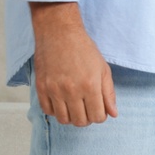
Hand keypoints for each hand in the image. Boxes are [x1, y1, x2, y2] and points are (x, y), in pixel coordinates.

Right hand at [29, 2, 117, 125]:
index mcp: (90, 86)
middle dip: (87, 118)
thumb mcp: (103, 69)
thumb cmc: (83, 49)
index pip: (98, 117)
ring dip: (71, 117)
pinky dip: (56, 111)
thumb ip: (109, 93)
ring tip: (74, 106)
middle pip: (81, 122)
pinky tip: (61, 101)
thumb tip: (113, 114)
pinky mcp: (41, 87)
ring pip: (64, 120)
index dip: (100, 116)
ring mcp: (54, 89)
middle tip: (87, 108)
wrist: (58, 32)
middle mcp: (71, 90)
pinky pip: (48, 111)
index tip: (98, 109)